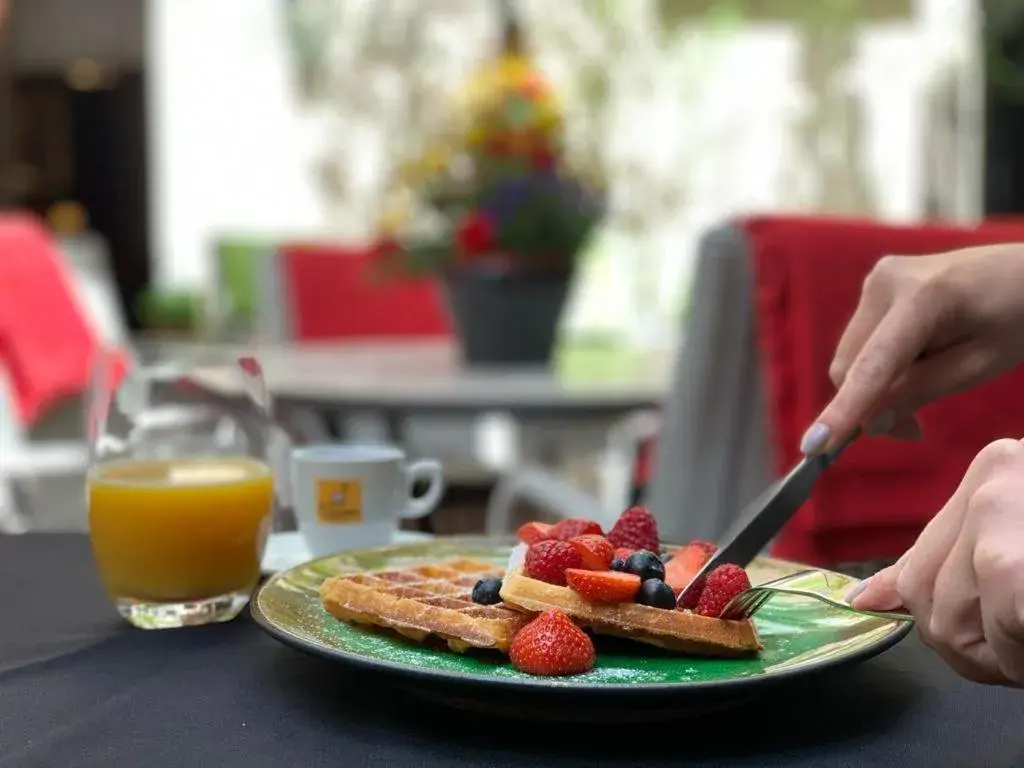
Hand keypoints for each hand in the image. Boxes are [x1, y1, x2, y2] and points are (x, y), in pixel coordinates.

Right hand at [800, 245, 1023, 454]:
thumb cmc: (1018, 317)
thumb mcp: (980, 364)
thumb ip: (920, 391)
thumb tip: (870, 424)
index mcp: (923, 298)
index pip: (872, 367)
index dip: (843, 410)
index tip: (813, 447)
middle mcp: (885, 282)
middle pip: (850, 366)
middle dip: (869, 404)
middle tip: (914, 429)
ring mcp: (877, 280)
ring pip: (851, 357)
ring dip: (874, 386)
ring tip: (924, 386)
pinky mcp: (876, 285)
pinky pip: (861, 341)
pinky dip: (878, 365)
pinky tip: (916, 362)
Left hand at [850, 439, 1023, 685]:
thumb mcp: (1017, 532)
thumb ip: (948, 560)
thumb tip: (866, 598)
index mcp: (991, 471)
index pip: (920, 566)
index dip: (934, 616)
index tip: (968, 642)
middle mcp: (989, 488)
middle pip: (929, 601)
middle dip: (976, 647)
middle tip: (1020, 652)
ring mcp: (1003, 515)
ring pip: (953, 625)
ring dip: (1006, 657)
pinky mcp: (1014, 566)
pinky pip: (998, 631)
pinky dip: (1020, 657)